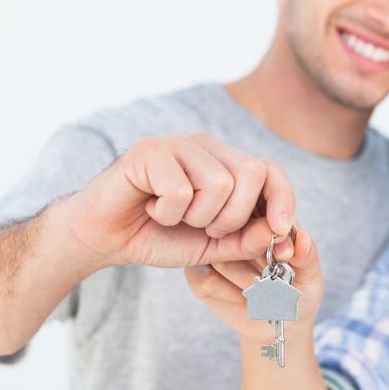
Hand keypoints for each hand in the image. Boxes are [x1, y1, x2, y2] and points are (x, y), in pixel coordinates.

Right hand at [59, 133, 295, 268]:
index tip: (282, 230)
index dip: (283, 199)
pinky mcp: (151, 151)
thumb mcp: (211, 245)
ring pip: (218, 183)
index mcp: (225, 163)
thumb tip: (280, 231)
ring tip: (173, 216)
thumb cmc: (159, 236)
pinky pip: (180, 190)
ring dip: (196, 217)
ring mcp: (178, 144)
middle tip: (203, 228)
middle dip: (233, 217)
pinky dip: (166, 213)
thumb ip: (245, 239)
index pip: (270, 170)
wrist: (106, 236)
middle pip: (251, 174)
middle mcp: (206, 146)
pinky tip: (151, 208)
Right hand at [185, 226, 322, 344]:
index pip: (257, 208)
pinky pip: (209, 281)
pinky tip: (244, 301)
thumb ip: (307, 257)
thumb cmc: (296, 292)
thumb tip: (303, 239)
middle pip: (233, 231)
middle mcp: (231, 229)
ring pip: (221, 258)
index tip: (284, 255)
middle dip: (258, 259)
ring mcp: (210, 251)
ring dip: (247, 281)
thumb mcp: (310, 276)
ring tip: (262, 290)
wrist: (276, 326)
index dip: (270, 232)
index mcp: (260, 216)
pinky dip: (232, 296)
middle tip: (275, 278)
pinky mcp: (196, 274)